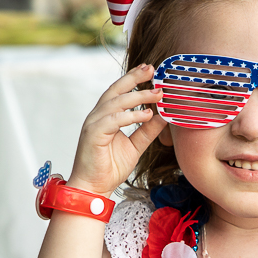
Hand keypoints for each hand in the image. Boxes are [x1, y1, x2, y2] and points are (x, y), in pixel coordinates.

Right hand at [66, 65, 165, 195]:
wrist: (94, 188)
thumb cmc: (110, 167)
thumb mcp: (136, 146)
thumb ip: (148, 131)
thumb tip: (164, 115)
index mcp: (106, 116)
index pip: (119, 92)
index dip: (134, 79)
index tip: (150, 70)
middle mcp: (98, 116)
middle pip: (116, 90)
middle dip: (134, 78)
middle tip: (152, 69)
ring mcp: (94, 124)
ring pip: (116, 103)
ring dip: (138, 97)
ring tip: (157, 95)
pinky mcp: (93, 134)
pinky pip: (113, 120)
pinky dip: (131, 116)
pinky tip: (147, 115)